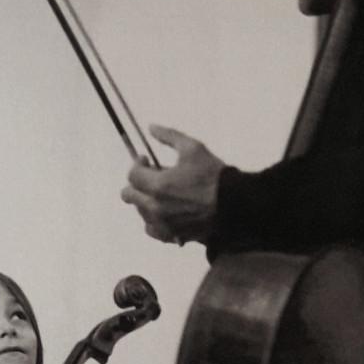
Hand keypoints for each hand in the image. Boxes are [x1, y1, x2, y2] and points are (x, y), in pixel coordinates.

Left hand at [121, 124, 223, 244]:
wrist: (233, 205)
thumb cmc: (214, 176)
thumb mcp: (193, 148)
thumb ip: (169, 136)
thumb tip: (151, 127)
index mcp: (158, 185)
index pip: (132, 175)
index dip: (138, 164)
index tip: (147, 160)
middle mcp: (156, 207)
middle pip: (129, 195)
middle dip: (137, 183)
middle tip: (151, 176)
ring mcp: (163, 224)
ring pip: (140, 211)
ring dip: (145, 200)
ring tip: (162, 193)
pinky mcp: (172, 235)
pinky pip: (151, 229)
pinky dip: (153, 220)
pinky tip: (164, 211)